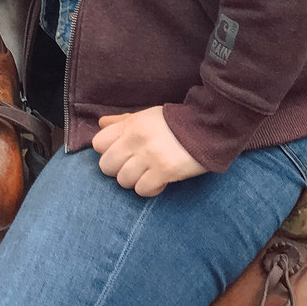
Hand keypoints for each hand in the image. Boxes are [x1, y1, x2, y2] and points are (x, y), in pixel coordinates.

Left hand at [92, 107, 207, 196]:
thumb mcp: (145, 115)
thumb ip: (121, 121)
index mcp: (129, 124)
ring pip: (123, 180)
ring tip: (147, 175)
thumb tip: (100, 123)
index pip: (98, 144)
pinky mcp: (165, 171)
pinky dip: (150, 189)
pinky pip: (143, 189)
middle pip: (106, 166)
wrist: (208, 127)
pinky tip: (159, 182)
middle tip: (133, 168)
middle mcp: (135, 140)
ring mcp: (149, 156)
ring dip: (135, 181)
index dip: (107, 152)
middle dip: (117, 170)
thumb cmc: (175, 122)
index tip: (120, 154)